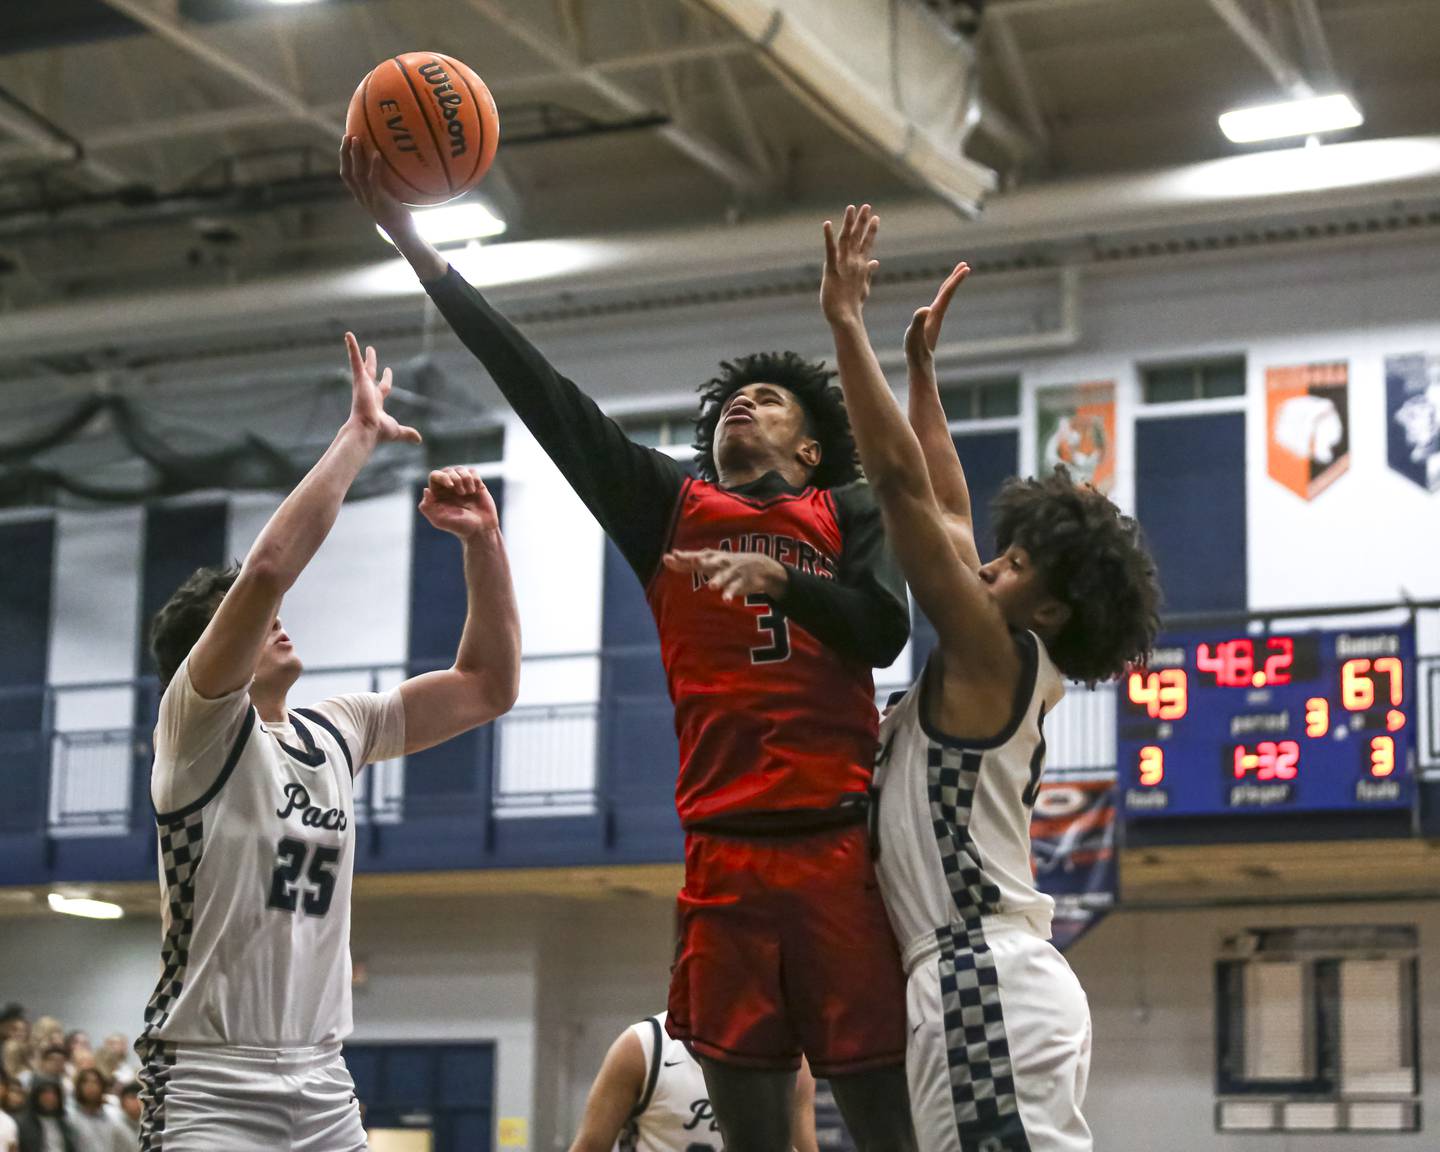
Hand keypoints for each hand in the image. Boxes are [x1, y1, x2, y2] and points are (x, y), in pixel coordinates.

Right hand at [340, 134, 413, 240]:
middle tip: (347, 136)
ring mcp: (369, 199)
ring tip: (356, 139)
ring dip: (355, 155)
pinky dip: (374, 166)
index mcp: (362, 197)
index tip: (347, 144)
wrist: (404, 234)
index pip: (347, 176)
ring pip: (356, 174)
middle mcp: (362, 197)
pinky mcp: (379, 200)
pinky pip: (373, 180)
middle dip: (344, 154)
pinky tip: (377, 154)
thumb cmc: (401, 218)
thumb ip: (388, 188)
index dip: (344, 160)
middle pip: (346, 173)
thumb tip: (398, 170)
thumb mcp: (390, 201)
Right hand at [344, 333, 421, 445]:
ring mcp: (362, 384)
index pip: (383, 387)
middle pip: (370, 373)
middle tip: (371, 350)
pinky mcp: (358, 379)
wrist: (367, 430)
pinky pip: (354, 359)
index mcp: (376, 402)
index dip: (386, 379)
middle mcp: (367, 391)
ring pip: (358, 363)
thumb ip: (407, 433)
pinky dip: (351, 347)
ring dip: (356, 350)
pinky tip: (348, 335)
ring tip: (350, 336)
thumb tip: (418, 439)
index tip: (388, 370)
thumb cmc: (379, 432)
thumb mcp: (397, 431)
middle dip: (371, 362)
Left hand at [418, 467, 499, 539]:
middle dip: (456, 478)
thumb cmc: (459, 526)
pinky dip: (475, 479)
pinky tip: (476, 490)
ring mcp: (463, 485)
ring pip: (461, 469)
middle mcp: (449, 488)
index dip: (442, 476)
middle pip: (448, 470)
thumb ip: (427, 506)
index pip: (435, 475)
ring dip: (466, 479)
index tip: (451, 486)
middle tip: (462, 493)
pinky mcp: (476, 484)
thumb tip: (426, 490)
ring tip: (469, 492)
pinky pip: (473, 471)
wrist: (481, 529)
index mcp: (438, 494)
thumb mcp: (439, 520)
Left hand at [662, 549, 787, 602]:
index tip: (671, 556)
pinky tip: (725, 600)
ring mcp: (730, 572)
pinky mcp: (741, 582)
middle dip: (701, 561)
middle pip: (708, 562)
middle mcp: (719, 563)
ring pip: (722, 576)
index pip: (694, 557)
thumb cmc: (727, 563)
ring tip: (711, 586)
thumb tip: (667, 557)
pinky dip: (730, 594)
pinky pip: (734, 588)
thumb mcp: (709, 560)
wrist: (759, 565)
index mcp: (710, 557)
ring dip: (717, 580)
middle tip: (694, 561)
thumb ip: (687, 562)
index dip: (683, 557)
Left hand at [820, 203, 879, 326]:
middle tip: (867, 206)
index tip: (875, 217)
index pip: (867, 245)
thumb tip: (876, 262)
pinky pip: (830, 251)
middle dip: (863, 221)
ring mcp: (844, 266)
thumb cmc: (852, 305)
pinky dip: (828, 237)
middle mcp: (854, 263)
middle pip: (859, 238)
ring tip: (852, 208)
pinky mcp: (832, 270)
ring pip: (847, 240)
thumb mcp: (863, 287)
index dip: (870, 231)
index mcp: (861, 267)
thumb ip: (868, 272)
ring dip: (850, 223)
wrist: (846, 318)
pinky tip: (826, 224)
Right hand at [904, 261, 969, 379]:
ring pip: (944, 299)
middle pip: (948, 293)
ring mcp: (934, 320)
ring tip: (955, 276)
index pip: (946, 294)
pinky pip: (938, 305)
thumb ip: (918, 322)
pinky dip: (941, 296)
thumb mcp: (913, 336)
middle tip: (965, 265)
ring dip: (949, 286)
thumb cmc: (915, 352)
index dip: (955, 280)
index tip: (965, 268)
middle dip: (955, 279)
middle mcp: (937, 315)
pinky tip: (939, 298)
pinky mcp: (929, 324)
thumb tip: (924, 309)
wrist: (920, 366)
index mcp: (935, 315)